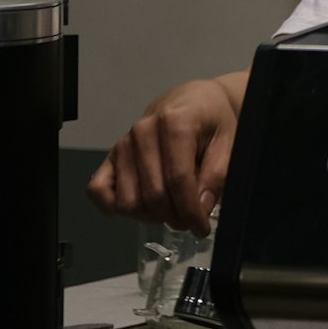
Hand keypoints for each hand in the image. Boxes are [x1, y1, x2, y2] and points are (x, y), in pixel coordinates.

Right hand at [87, 73, 243, 230]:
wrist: (194, 101)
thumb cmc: (212, 119)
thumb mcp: (229, 141)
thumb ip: (217, 174)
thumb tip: (201, 207)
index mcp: (174, 122)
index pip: (178, 179)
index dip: (190, 211)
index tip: (201, 227)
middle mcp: (142, 132)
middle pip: (153, 194)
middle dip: (174, 216)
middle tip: (190, 219)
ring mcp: (123, 144)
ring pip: (127, 200)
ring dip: (150, 215)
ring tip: (170, 208)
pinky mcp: (111, 156)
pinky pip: (98, 190)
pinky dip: (115, 206)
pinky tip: (140, 206)